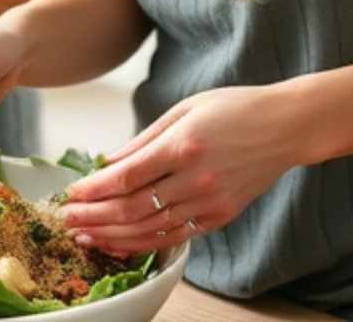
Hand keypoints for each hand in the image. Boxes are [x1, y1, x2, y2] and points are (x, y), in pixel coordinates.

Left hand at [63, 85, 302, 254]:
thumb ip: (143, 140)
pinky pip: (174, 236)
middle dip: (94, 217)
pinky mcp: (220, 217)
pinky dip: (143, 243)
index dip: (94, 190)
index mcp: (182, 145)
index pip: (126, 177)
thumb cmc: (234, 109)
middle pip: (132, 208)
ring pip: (150, 229)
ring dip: (111, 236)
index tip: (71, 194)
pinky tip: (119, 242)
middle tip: (66, 220)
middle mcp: (195, 179)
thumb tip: (107, 162)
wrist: (286, 127)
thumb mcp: (183, 110)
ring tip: (84, 236)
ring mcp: (209, 202)